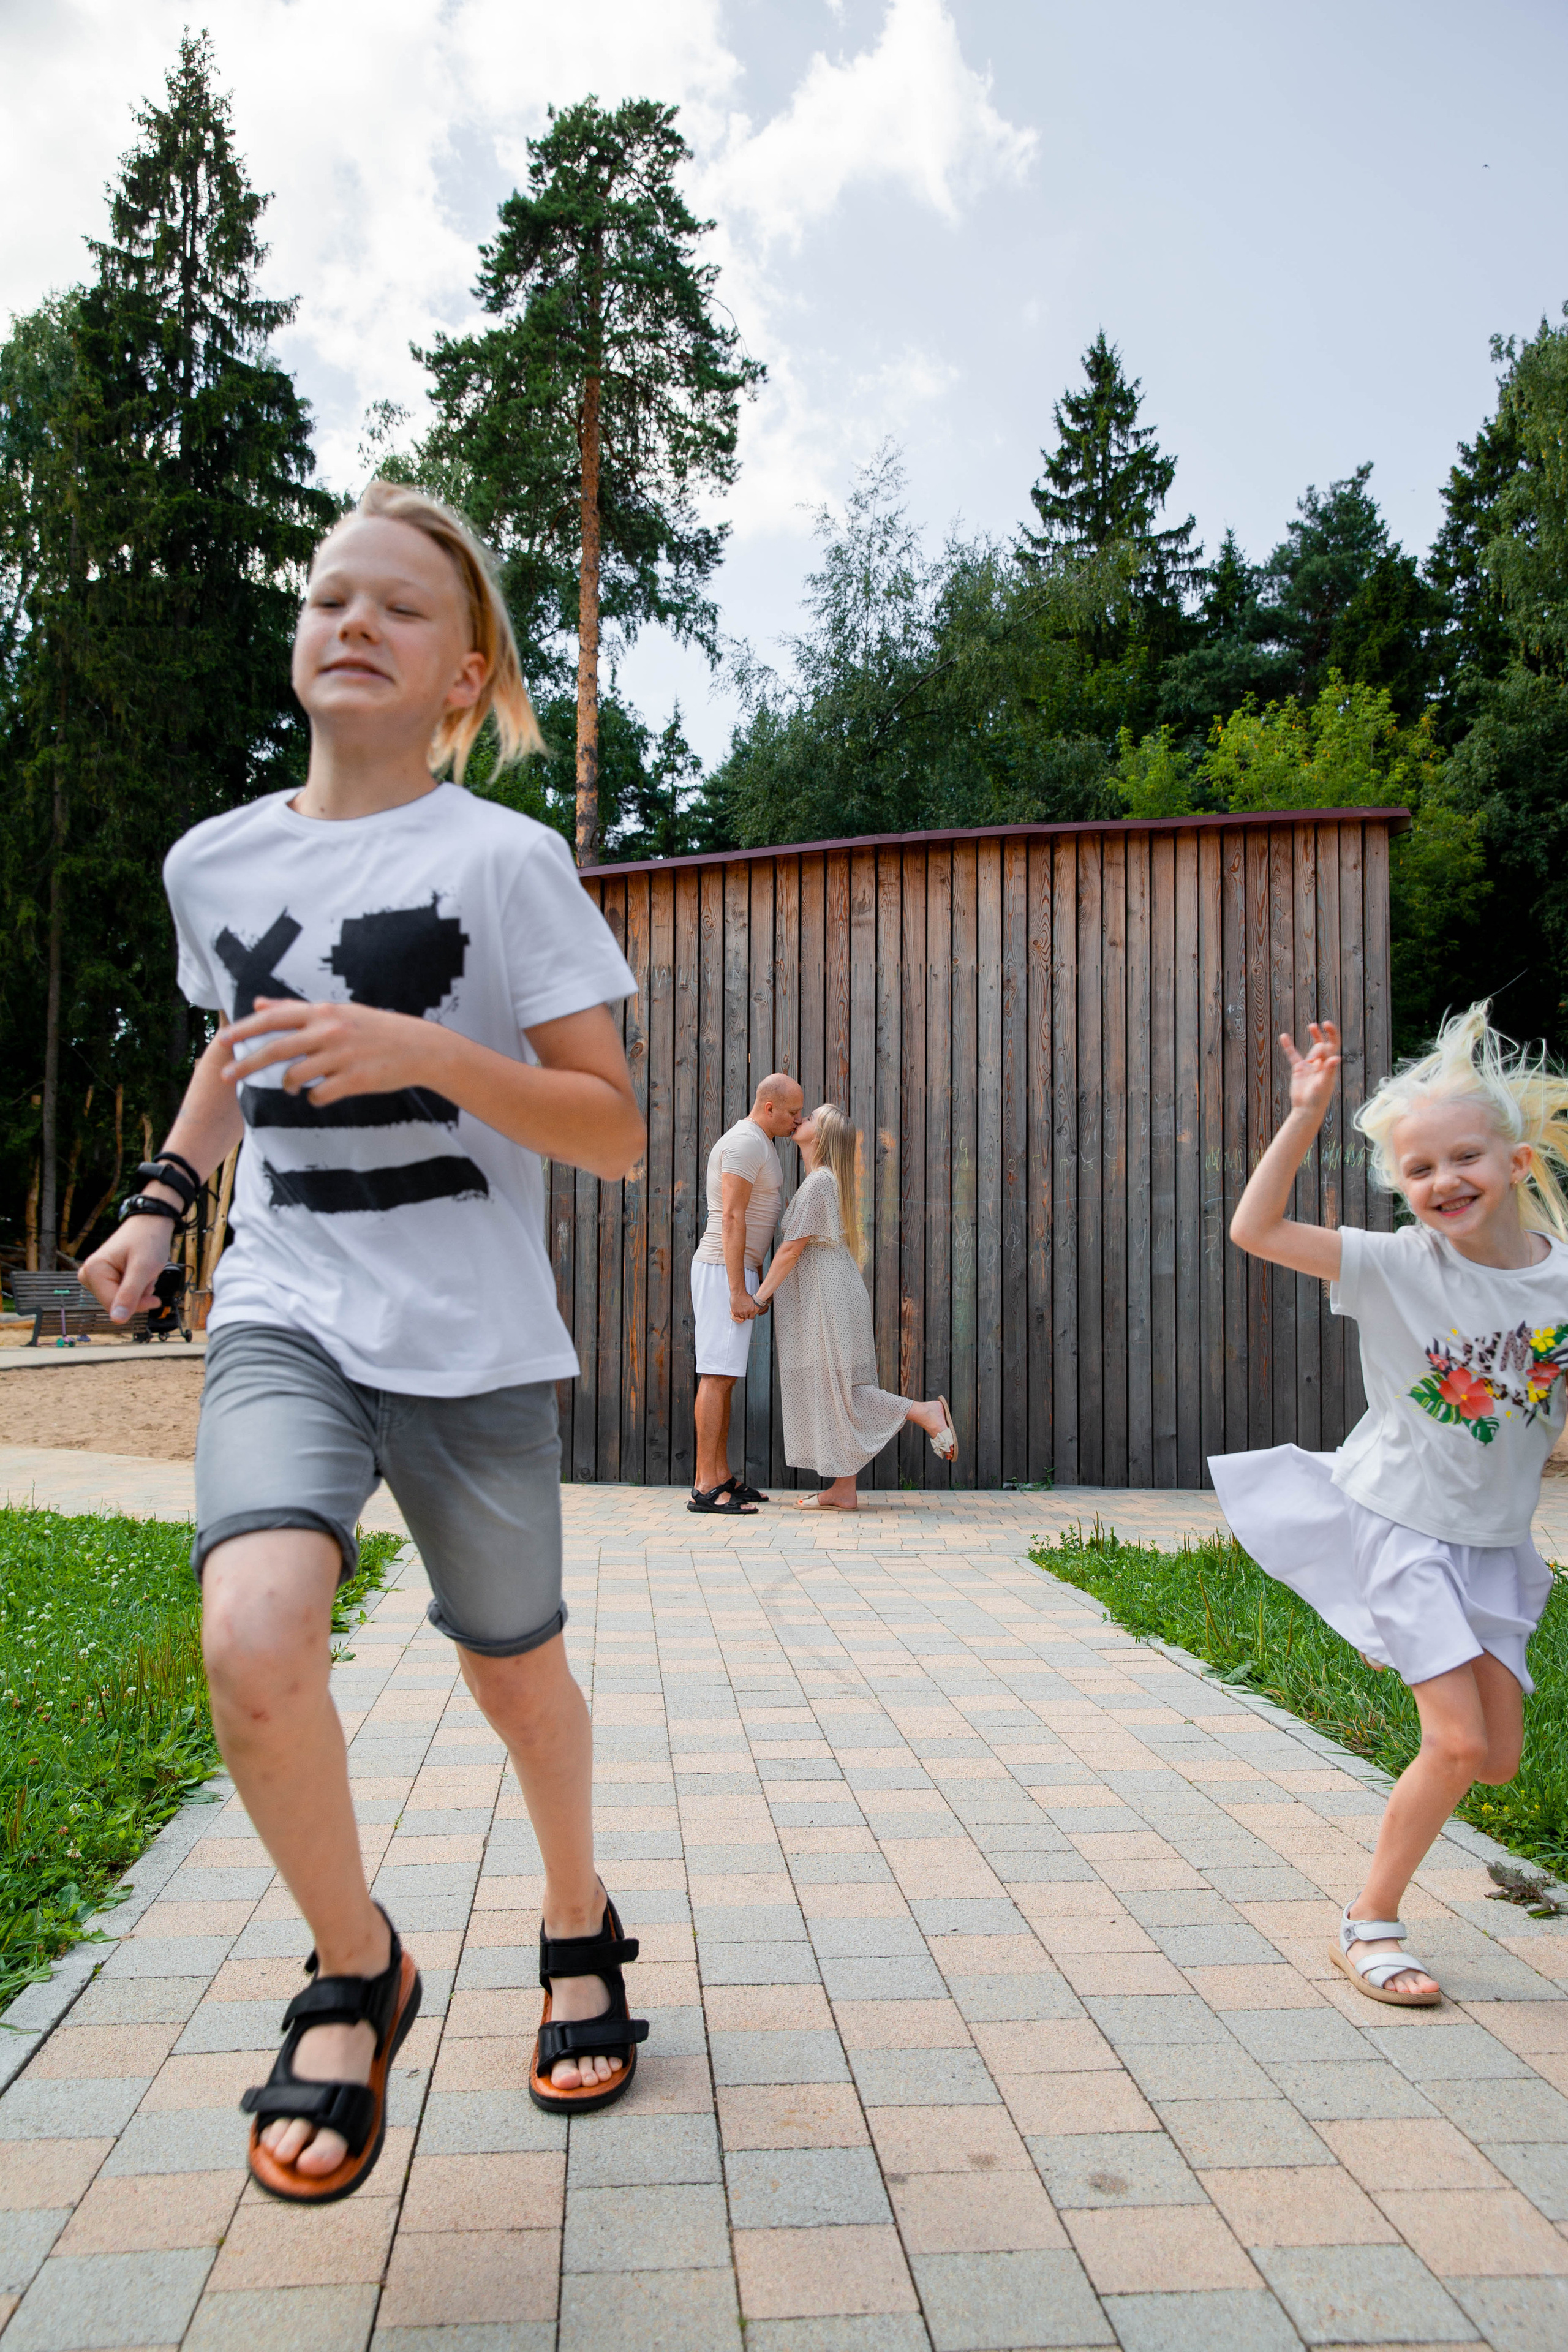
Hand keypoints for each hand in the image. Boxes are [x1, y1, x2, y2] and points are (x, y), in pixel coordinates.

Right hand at [81, 1215, 175, 1323]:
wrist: (151, 1224)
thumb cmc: (148, 1240)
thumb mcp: (143, 1269)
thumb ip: (130, 1295)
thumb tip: (117, 1320)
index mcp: (93, 1271)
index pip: (113, 1306)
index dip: (138, 1306)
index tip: (156, 1298)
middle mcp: (88, 1275)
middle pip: (116, 1305)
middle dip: (138, 1295)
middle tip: (146, 1275)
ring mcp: (95, 1277)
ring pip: (121, 1301)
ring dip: (139, 1291)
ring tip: (143, 1271)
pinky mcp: (103, 1279)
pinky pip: (122, 1294)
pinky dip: (137, 1287)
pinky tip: (139, 1273)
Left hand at [218, 996, 441, 1103]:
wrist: (419, 1048)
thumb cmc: (374, 1028)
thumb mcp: (336, 1012)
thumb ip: (296, 1009)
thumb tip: (258, 1003)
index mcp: (323, 1012)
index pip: (274, 1018)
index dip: (245, 1030)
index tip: (222, 1041)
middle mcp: (329, 1031)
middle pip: (275, 1049)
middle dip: (246, 1064)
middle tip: (227, 1076)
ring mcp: (342, 1056)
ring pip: (295, 1076)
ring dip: (287, 1085)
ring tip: (292, 1087)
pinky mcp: (355, 1080)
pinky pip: (319, 1095)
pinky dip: (314, 1097)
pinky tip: (321, 1093)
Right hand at [730, 1291, 759, 1323]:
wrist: (738, 1293)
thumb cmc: (744, 1295)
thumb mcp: (751, 1302)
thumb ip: (752, 1308)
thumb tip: (752, 1311)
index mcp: (752, 1310)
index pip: (751, 1317)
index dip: (749, 1316)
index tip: (748, 1315)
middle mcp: (747, 1312)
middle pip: (745, 1317)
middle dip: (744, 1315)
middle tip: (743, 1310)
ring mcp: (741, 1312)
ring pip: (740, 1317)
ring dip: (740, 1314)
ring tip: (740, 1309)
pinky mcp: (735, 1312)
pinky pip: (736, 1315)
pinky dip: (736, 1313)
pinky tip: (737, 1309)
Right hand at [1280, 1020, 1341, 1121]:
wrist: (1306, 1109)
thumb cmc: (1318, 1098)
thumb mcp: (1324, 1083)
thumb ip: (1329, 1070)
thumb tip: (1335, 1057)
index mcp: (1330, 1065)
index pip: (1333, 1046)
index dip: (1332, 1034)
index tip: (1326, 1024)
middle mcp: (1322, 1064)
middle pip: (1323, 1044)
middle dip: (1320, 1034)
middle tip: (1313, 1026)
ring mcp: (1310, 1066)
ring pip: (1312, 1048)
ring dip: (1313, 1036)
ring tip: (1312, 1026)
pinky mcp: (1299, 1069)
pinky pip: (1293, 1055)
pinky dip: (1289, 1046)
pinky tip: (1284, 1036)